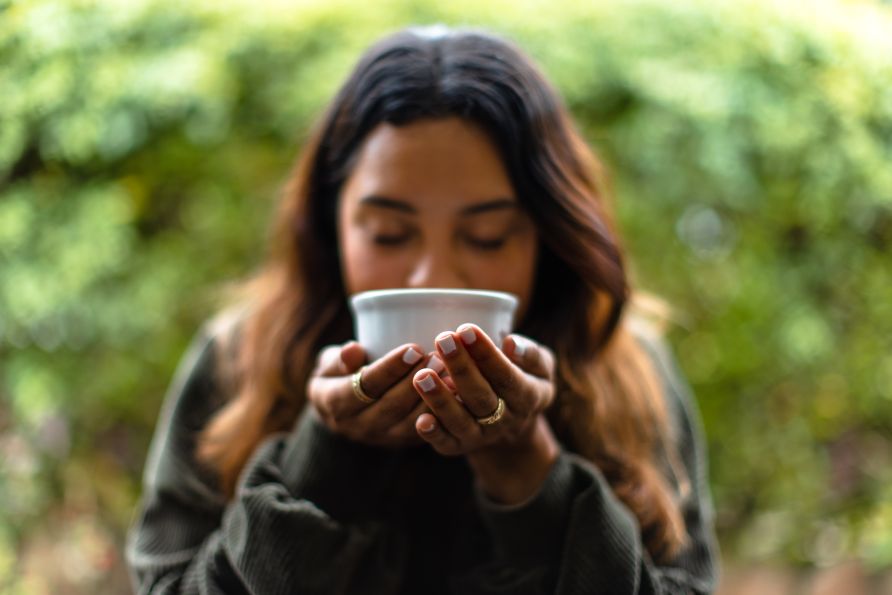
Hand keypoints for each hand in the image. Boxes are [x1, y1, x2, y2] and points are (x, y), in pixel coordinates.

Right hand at [307, 341, 442, 447]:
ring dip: (432, 398)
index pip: (365, 386)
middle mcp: (358, 426)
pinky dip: (441, 412)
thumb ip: (339, 359)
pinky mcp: (402, 442)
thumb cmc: (338, 375)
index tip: (413, 348)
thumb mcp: (328, 364)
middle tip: (438, 358)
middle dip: (416, 381)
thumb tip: (353, 350)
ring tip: (450, 372)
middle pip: (391, 405)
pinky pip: (424, 431)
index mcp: (336, 404)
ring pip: (410, 421)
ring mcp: (381, 438)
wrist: (343, 409)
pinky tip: (456, 392)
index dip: (390, 369)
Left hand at [411, 324, 555, 456]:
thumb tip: (511, 343)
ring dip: (440, 400)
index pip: (505, 374)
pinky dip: (433, 434)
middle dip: (461, 367)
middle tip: (443, 339)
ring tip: (422, 375)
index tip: (466, 329)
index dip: (485, 353)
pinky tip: (420, 420)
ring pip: (460, 420)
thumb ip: (531, 354)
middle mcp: (504, 420)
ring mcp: (481, 436)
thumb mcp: (540, 367)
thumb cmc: (523, 380)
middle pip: (480, 396)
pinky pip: (446, 443)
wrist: (513, 427)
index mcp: (526, 396)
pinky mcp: (459, 447)